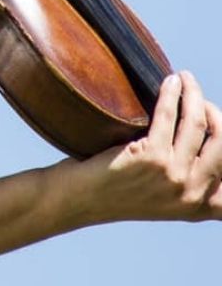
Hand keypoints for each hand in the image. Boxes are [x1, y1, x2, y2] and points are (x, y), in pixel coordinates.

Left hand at [67, 72, 221, 224]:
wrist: (79, 200)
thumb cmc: (119, 191)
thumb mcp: (167, 197)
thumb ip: (193, 181)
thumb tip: (213, 137)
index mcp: (202, 207)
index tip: (220, 124)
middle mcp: (193, 194)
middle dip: (214, 111)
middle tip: (198, 96)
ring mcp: (174, 176)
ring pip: (198, 123)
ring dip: (193, 93)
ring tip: (184, 79)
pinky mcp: (151, 158)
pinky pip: (168, 116)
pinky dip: (172, 93)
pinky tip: (171, 81)